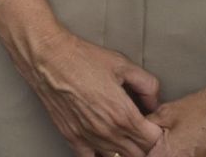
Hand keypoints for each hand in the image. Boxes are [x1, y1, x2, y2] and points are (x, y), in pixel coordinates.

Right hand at [13, 24, 162, 156]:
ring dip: (125, 149)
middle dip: (144, 143)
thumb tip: (154, 102)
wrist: (48, 58)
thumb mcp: (123, 64)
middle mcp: (108, 132)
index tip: (153, 123)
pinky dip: (102, 155)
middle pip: (139, 153)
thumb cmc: (82, 58)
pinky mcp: (73, 138)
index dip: (157, 132)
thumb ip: (147, 85)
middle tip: (141, 128)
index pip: (153, 141)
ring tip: (123, 133)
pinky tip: (104, 145)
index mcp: (124, 115)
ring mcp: (89, 138)